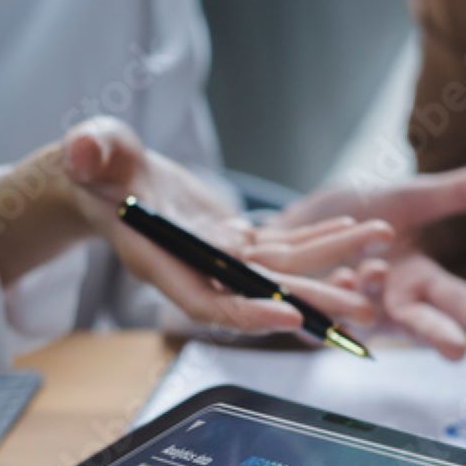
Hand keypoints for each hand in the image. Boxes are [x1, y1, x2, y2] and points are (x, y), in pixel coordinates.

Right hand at [59, 119, 388, 335]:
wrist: (109, 178)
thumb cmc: (95, 166)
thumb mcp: (89, 152)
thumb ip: (89, 151)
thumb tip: (85, 148)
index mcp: (161, 260)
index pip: (206, 299)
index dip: (245, 311)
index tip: (287, 316)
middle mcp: (199, 268)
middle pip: (262, 293)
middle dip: (314, 301)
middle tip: (365, 309)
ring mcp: (222, 257)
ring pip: (284, 269)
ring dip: (334, 264)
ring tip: (380, 258)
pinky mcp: (237, 241)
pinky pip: (286, 246)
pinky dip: (320, 238)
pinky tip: (356, 230)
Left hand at [246, 167, 465, 358]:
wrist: (292, 225)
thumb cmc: (355, 216)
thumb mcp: (408, 198)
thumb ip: (457, 193)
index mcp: (419, 280)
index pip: (461, 302)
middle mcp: (390, 304)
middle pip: (422, 324)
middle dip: (440, 336)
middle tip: (460, 350)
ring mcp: (351, 310)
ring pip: (369, 318)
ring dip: (373, 297)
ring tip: (374, 271)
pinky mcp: (312, 311)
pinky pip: (323, 309)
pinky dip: (330, 291)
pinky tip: (334, 273)